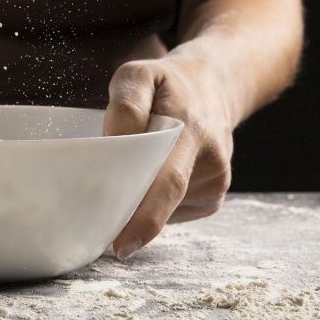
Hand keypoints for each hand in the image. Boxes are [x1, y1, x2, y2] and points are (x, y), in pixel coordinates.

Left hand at [102, 46, 234, 259]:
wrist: (213, 88)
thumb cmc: (166, 84)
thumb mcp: (138, 74)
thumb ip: (125, 106)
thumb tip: (115, 145)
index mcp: (191, 129)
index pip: (168, 180)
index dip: (145, 217)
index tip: (121, 245)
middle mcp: (210, 159)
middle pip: (166, 200)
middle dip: (131, 215)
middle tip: (102, 222)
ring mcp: (217, 182)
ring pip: (166, 207)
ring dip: (141, 198)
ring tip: (135, 167)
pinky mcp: (214, 196)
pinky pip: (175, 211)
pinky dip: (156, 202)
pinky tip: (157, 175)